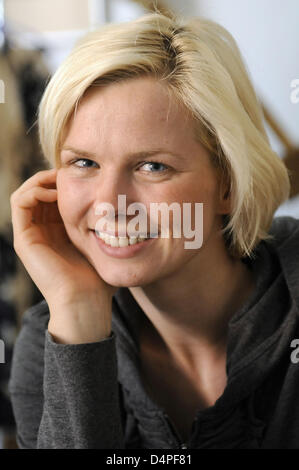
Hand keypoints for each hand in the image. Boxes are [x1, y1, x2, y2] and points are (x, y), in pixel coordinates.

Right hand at [10, 169, 115, 342]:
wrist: (86, 300)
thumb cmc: (99, 278)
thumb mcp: (103, 245)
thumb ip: (106, 228)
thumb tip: (126, 209)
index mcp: (57, 232)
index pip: (53, 196)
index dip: (63, 180)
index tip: (83, 174)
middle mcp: (41, 231)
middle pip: (38, 191)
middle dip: (52, 177)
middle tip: (70, 172)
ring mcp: (31, 235)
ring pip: (26, 193)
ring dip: (41, 180)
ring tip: (60, 180)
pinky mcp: (24, 239)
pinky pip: (20, 203)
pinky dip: (34, 190)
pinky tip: (55, 192)